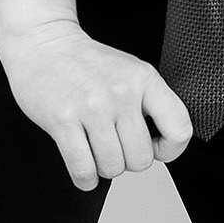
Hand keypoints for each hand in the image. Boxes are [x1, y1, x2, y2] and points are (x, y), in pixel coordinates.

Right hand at [0, 20, 192, 190]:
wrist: (43, 44)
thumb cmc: (87, 63)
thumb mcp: (130, 71)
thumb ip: (150, 103)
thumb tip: (163, 145)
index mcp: (144, 78)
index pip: (179, 129)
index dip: (170, 150)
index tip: (156, 148)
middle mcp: (121, 92)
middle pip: (141, 159)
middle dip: (128, 160)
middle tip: (115, 144)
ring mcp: (92, 107)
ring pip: (113, 168)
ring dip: (103, 167)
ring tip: (95, 148)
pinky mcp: (63, 121)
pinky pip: (84, 171)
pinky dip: (85, 178)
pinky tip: (84, 166)